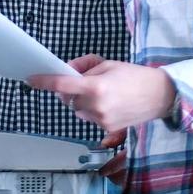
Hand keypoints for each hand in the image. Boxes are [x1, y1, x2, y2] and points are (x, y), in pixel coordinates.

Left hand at [28, 56, 176, 132]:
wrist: (160, 96)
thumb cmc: (136, 76)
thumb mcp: (108, 63)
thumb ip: (84, 67)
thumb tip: (67, 71)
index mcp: (96, 87)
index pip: (62, 85)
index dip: (44, 82)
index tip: (32, 79)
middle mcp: (96, 106)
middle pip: (68, 98)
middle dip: (71, 89)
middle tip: (86, 80)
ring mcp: (101, 120)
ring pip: (77, 109)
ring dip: (82, 101)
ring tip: (104, 93)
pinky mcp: (106, 129)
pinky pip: (89, 117)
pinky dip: (92, 109)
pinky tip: (110, 103)